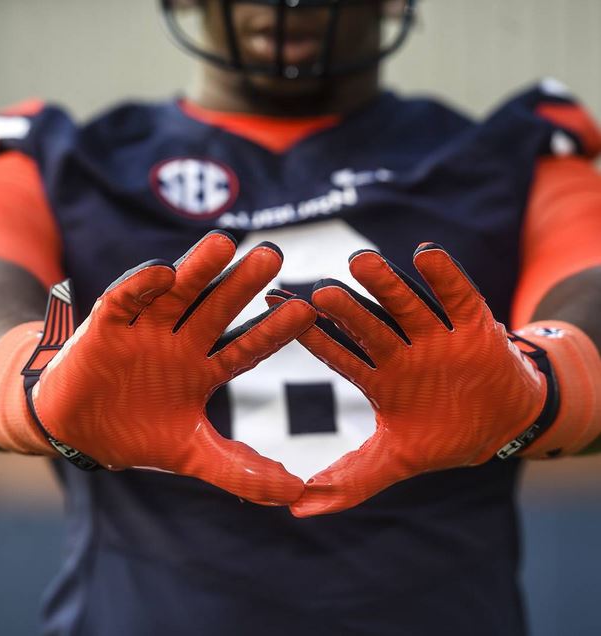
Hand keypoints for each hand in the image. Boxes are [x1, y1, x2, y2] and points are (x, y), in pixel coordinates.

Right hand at [31, 230, 314, 504]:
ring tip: (225, 244)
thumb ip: (241, 472)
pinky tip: (163, 272)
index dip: (274, 330)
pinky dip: (140, 287)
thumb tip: (297, 492)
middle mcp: (180, 343)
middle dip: (243, 284)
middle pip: (217, 308)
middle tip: (273, 256)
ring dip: (197, 270)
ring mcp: (145, 332)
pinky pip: (124, 301)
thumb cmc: (137, 435)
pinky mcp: (106, 327)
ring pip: (176, 295)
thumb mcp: (193, 455)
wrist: (76, 431)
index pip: (246, 346)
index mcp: (204, 370)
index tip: (306, 311)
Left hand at [268, 244, 550, 515]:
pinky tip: (426, 255)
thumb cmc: (442, 436)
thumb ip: (351, 480)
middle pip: (368, 324)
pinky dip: (444, 276)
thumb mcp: (395, 460)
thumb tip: (296, 510)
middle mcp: (400, 350)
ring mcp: (435, 335)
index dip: (311, 338)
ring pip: (405, 305)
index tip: (275, 316)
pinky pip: (457, 295)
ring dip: (385, 285)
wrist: (503, 423)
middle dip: (346, 309)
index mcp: (377, 376)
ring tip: (361, 262)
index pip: (339, 354)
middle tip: (318, 292)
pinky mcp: (473, 324)